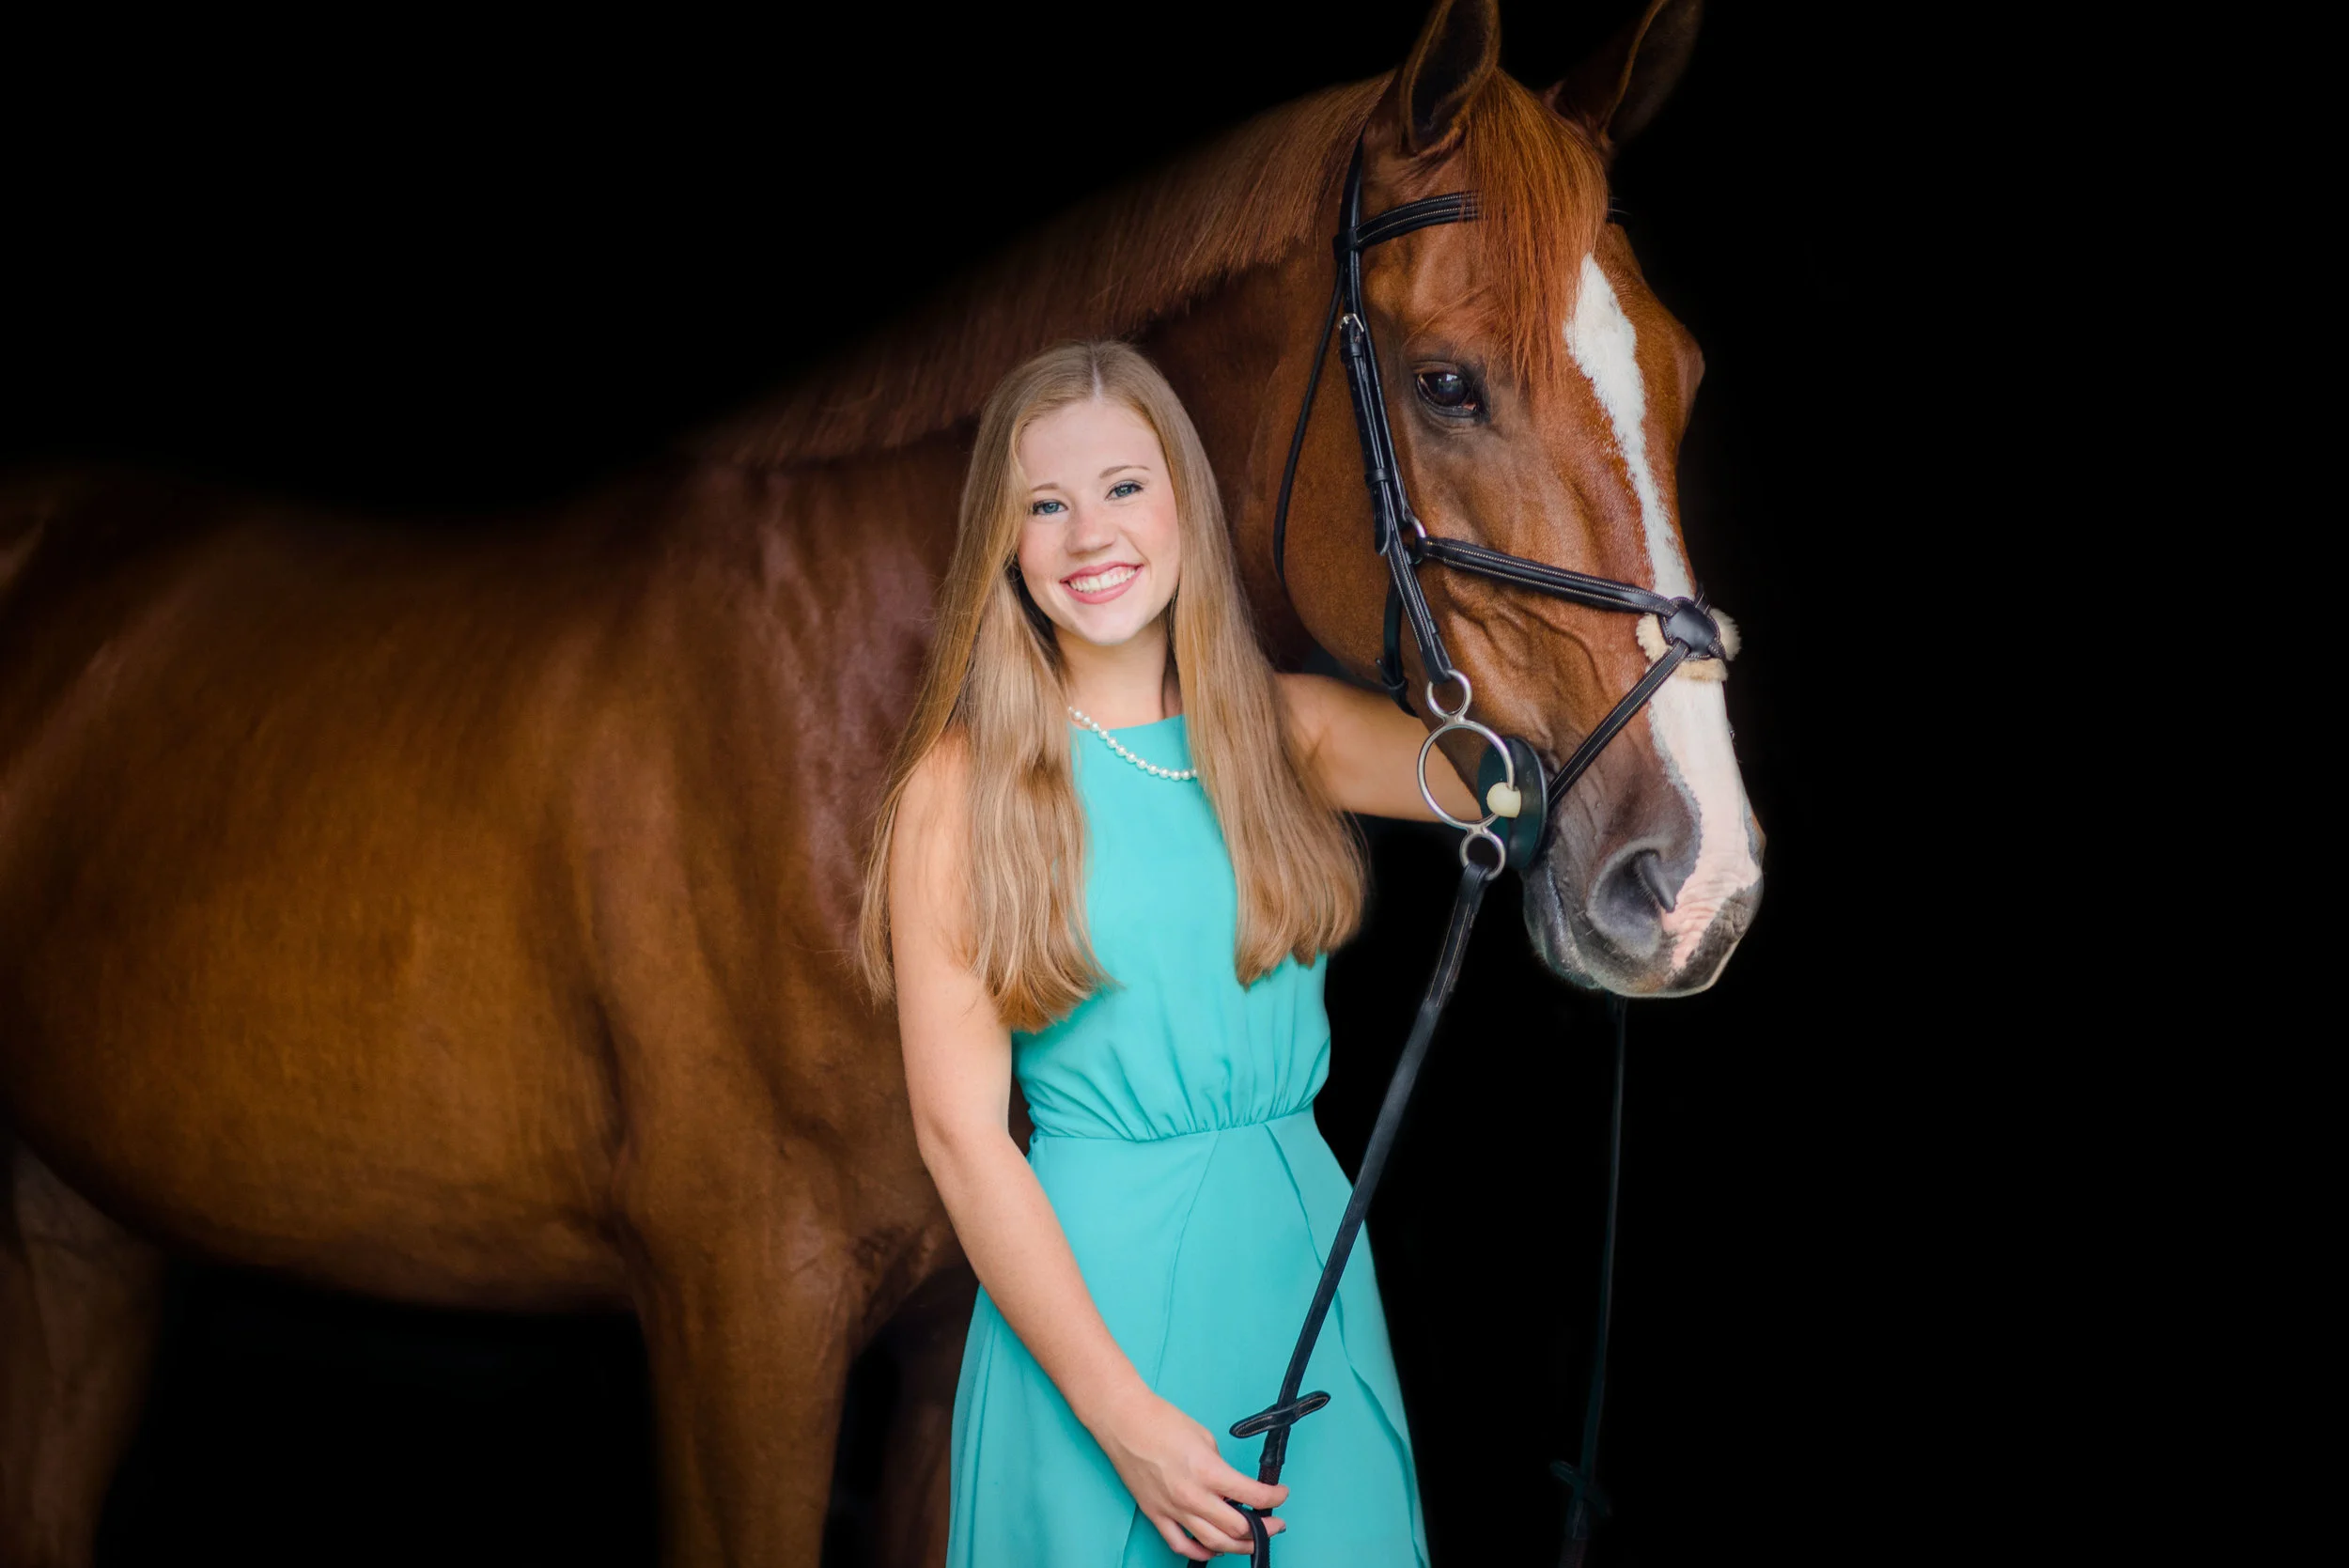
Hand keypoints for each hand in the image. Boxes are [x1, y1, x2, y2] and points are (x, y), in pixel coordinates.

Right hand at [1092, 1386, 1289, 1558]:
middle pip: (1237, 1529)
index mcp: (1208, 1471)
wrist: (1125, 1422)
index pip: (1252, 1495)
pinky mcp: (1156, 1515)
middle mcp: (1192, 1496)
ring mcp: (1172, 1509)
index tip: (1281, 1495)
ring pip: (1213, 1544)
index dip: (1274, 1498)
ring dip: (1238, 1546)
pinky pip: (1180, 1545)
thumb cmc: (1162, 1422)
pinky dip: (1200, 1553)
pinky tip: (1212, 1550)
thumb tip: (1230, 1487)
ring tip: (1252, 1540)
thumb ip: (1221, 1468)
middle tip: (1274, 1523)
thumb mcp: (1205, 1438)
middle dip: (1264, 1528)